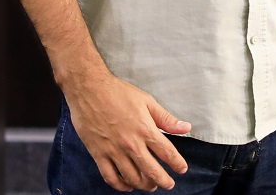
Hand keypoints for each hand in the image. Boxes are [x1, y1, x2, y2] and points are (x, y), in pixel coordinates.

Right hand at [65, 71, 190, 190]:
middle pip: (151, 170)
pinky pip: (110, 177)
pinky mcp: (98, 154)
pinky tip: (127, 185)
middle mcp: (131, 144)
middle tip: (169, 184)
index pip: (167, 153)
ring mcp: (114, 151)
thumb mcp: (147, 101)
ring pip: (132, 177)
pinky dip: (120, 186)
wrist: (90, 89)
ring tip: (150, 186)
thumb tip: (186, 128)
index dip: (177, 164)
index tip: (182, 169)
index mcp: (145, 129)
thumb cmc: (118, 92)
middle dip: (163, 180)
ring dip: (144, 185)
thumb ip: (166, 119)